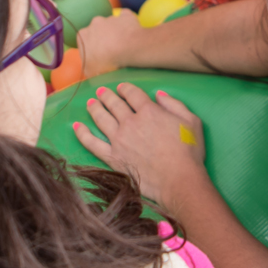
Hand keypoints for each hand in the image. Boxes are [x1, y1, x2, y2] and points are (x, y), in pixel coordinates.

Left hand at [74, 83, 206, 210]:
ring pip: (102, 119)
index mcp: (149, 111)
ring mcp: (119, 140)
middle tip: (101, 91)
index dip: (126, 89)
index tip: (121, 87)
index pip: (133, 94)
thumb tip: (159, 94)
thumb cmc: (188, 151)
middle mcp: (131, 122)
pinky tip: (76, 126)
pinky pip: (92, 143)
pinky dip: (83, 134)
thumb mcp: (191, 121)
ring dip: (94, 108)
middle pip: (114, 104)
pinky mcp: (113, 157)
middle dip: (107, 95)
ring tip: (90, 103)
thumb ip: (174, 104)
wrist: (178, 179)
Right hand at [77, 9, 143, 75]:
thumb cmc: (108, 62)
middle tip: (112, 52)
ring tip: (125, 46)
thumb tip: (89, 67)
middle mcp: (95, 22)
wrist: (130, 49)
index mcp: (83, 35)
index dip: (92, 50)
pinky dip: (128, 23)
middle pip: (98, 31)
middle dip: (103, 39)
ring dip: (116, 33)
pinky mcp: (126, 16)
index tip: (99, 58)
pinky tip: (133, 33)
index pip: (84, 41)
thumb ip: (86, 66)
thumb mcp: (90, 72)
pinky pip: (126, 18)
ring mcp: (111, 18)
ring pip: (112, 25)